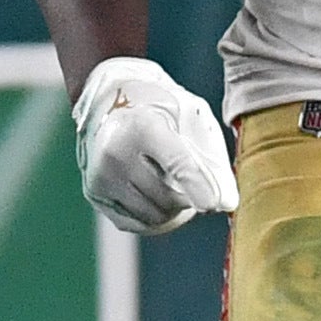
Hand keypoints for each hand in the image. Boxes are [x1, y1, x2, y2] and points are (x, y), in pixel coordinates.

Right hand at [72, 56, 235, 233]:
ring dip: (171, 207)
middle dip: (189, 196)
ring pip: (154, 216)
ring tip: (169, 181)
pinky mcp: (93, 192)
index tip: (214, 205)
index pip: (176, 164)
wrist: (109, 96)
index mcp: (143, 126)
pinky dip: (151, 214)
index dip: (198, 186)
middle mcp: (115, 152)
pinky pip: (134, 223)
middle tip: (189, 177)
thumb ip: (213, 158)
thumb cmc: (160, 106)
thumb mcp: (193, 116)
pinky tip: (152, 191)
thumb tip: (226, 205)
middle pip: (170, 198)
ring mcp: (100, 175)